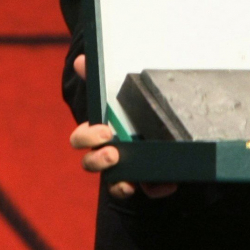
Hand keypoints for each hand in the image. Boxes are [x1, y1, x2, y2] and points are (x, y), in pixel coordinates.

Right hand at [70, 54, 176, 199]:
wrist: (165, 125)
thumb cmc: (134, 109)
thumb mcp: (121, 91)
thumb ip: (100, 76)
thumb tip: (82, 60)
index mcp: (100, 132)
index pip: (81, 138)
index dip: (87, 137)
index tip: (106, 130)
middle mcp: (110, 153)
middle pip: (91, 164)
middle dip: (98, 161)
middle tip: (113, 153)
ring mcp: (127, 169)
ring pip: (115, 184)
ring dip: (120, 184)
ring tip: (131, 180)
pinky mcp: (147, 180)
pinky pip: (148, 190)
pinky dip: (157, 188)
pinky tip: (169, 183)